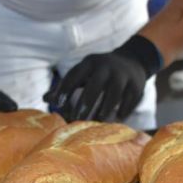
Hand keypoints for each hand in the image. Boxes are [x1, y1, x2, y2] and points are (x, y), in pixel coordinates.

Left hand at [44, 35, 162, 120]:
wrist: (132, 61)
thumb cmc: (99, 72)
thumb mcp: (83, 73)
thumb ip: (66, 85)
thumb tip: (45, 99)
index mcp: (90, 62)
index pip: (75, 75)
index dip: (66, 89)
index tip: (58, 104)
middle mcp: (106, 66)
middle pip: (95, 85)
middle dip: (86, 102)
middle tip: (77, 118)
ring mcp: (123, 75)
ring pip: (114, 93)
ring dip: (105, 108)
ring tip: (98, 121)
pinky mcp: (136, 85)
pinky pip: (129, 100)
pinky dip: (122, 111)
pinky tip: (115, 120)